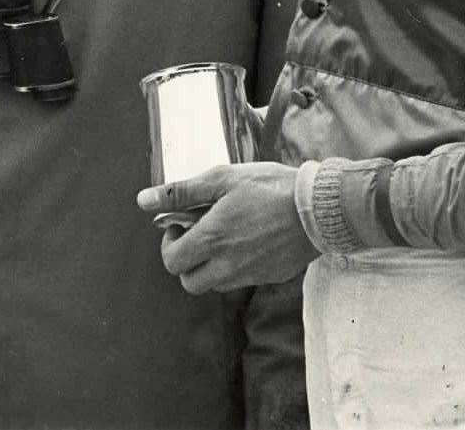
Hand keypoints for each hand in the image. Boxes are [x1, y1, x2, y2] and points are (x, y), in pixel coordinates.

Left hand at [136, 163, 317, 293]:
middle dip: (187, 261)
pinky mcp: (269, 277)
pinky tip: (248, 241)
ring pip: (215, 284)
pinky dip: (235, 267)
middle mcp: (227, 265)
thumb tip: (143, 200)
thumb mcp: (221, 179)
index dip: (170, 244)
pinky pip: (241, 281)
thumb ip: (180, 192)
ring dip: (210, 266)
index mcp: (212, 240)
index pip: (172, 262)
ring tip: (224, 236)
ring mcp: (250, 275)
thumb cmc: (270, 187)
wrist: (321, 208)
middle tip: (199, 235)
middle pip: (190, 282)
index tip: (181, 225)